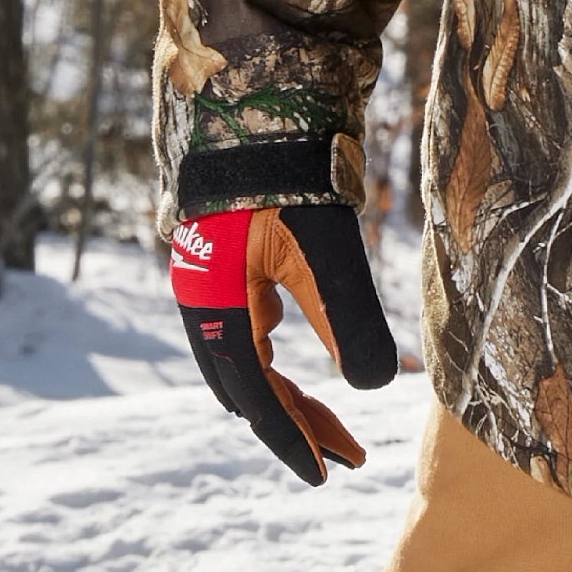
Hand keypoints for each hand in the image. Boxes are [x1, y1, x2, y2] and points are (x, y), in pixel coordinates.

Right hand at [168, 170, 400, 481]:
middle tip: (346, 456)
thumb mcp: (328, 247)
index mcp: (215, 298)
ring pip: (244, 360)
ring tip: (332, 428)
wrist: (256, 98)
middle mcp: (201, 295)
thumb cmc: (289, 171)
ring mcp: (208, 280)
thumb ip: (348, 317)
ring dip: (286, 396)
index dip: (291, 436)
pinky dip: (275, 363)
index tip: (327, 473)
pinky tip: (301, 376)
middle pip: (246, 384)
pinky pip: (245, 331)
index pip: (255, 390)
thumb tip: (369, 388)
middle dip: (294, 424)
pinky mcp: (224, 264)